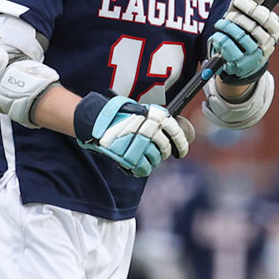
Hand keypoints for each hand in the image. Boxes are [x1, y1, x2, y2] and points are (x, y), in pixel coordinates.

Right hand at [77, 94, 194, 177]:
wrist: (98, 120)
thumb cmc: (121, 115)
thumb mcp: (142, 111)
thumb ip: (159, 121)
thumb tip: (179, 133)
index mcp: (155, 115)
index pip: (176, 132)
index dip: (181, 144)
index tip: (181, 151)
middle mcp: (150, 128)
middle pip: (165, 148)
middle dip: (163, 153)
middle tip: (157, 153)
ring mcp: (139, 143)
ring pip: (155, 159)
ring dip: (151, 160)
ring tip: (142, 154)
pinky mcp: (129, 156)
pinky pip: (144, 168)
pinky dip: (142, 168)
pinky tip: (137, 163)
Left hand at [207, 0, 278, 79]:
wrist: (235, 57)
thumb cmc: (241, 28)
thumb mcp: (244, 11)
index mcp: (273, 30)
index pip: (266, 17)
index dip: (250, 8)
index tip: (237, 2)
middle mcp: (268, 44)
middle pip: (253, 27)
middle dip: (237, 18)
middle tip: (229, 16)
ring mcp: (256, 56)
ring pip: (241, 37)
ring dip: (227, 27)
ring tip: (221, 24)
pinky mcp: (242, 65)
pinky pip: (229, 48)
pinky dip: (220, 38)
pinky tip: (218, 35)